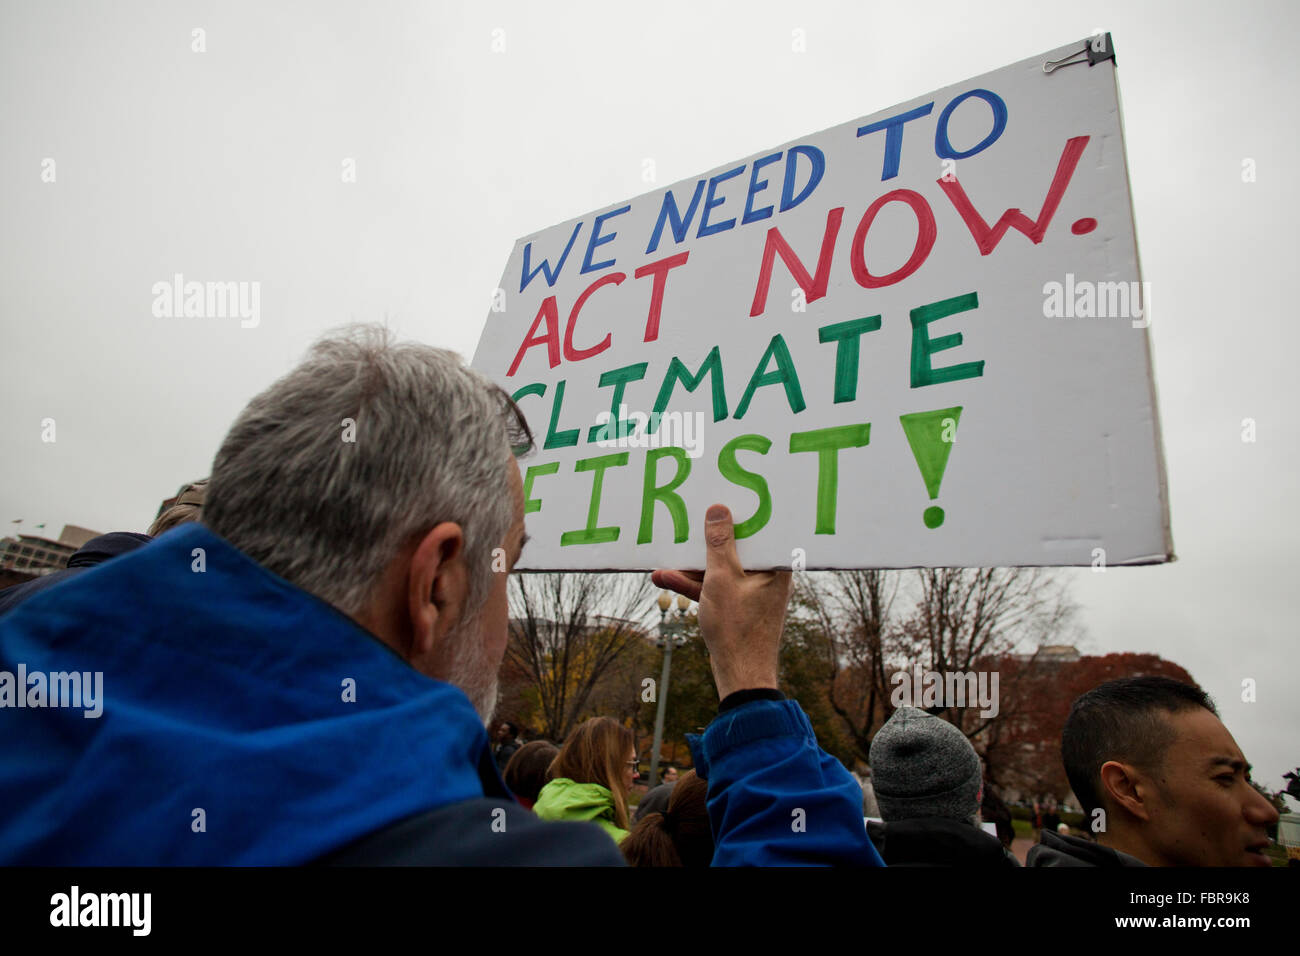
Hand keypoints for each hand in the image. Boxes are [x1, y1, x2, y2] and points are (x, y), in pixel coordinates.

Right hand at [652, 504, 792, 699]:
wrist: (740, 676)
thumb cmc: (738, 628)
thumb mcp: (722, 579)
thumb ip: (719, 543)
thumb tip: (719, 510)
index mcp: (775, 566)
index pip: (760, 530)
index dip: (740, 513)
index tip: (721, 497)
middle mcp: (768, 576)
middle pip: (736, 548)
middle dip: (706, 541)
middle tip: (687, 522)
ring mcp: (752, 592)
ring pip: (721, 569)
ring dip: (692, 566)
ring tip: (663, 559)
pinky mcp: (738, 605)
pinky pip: (716, 586)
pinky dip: (695, 583)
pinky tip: (666, 577)